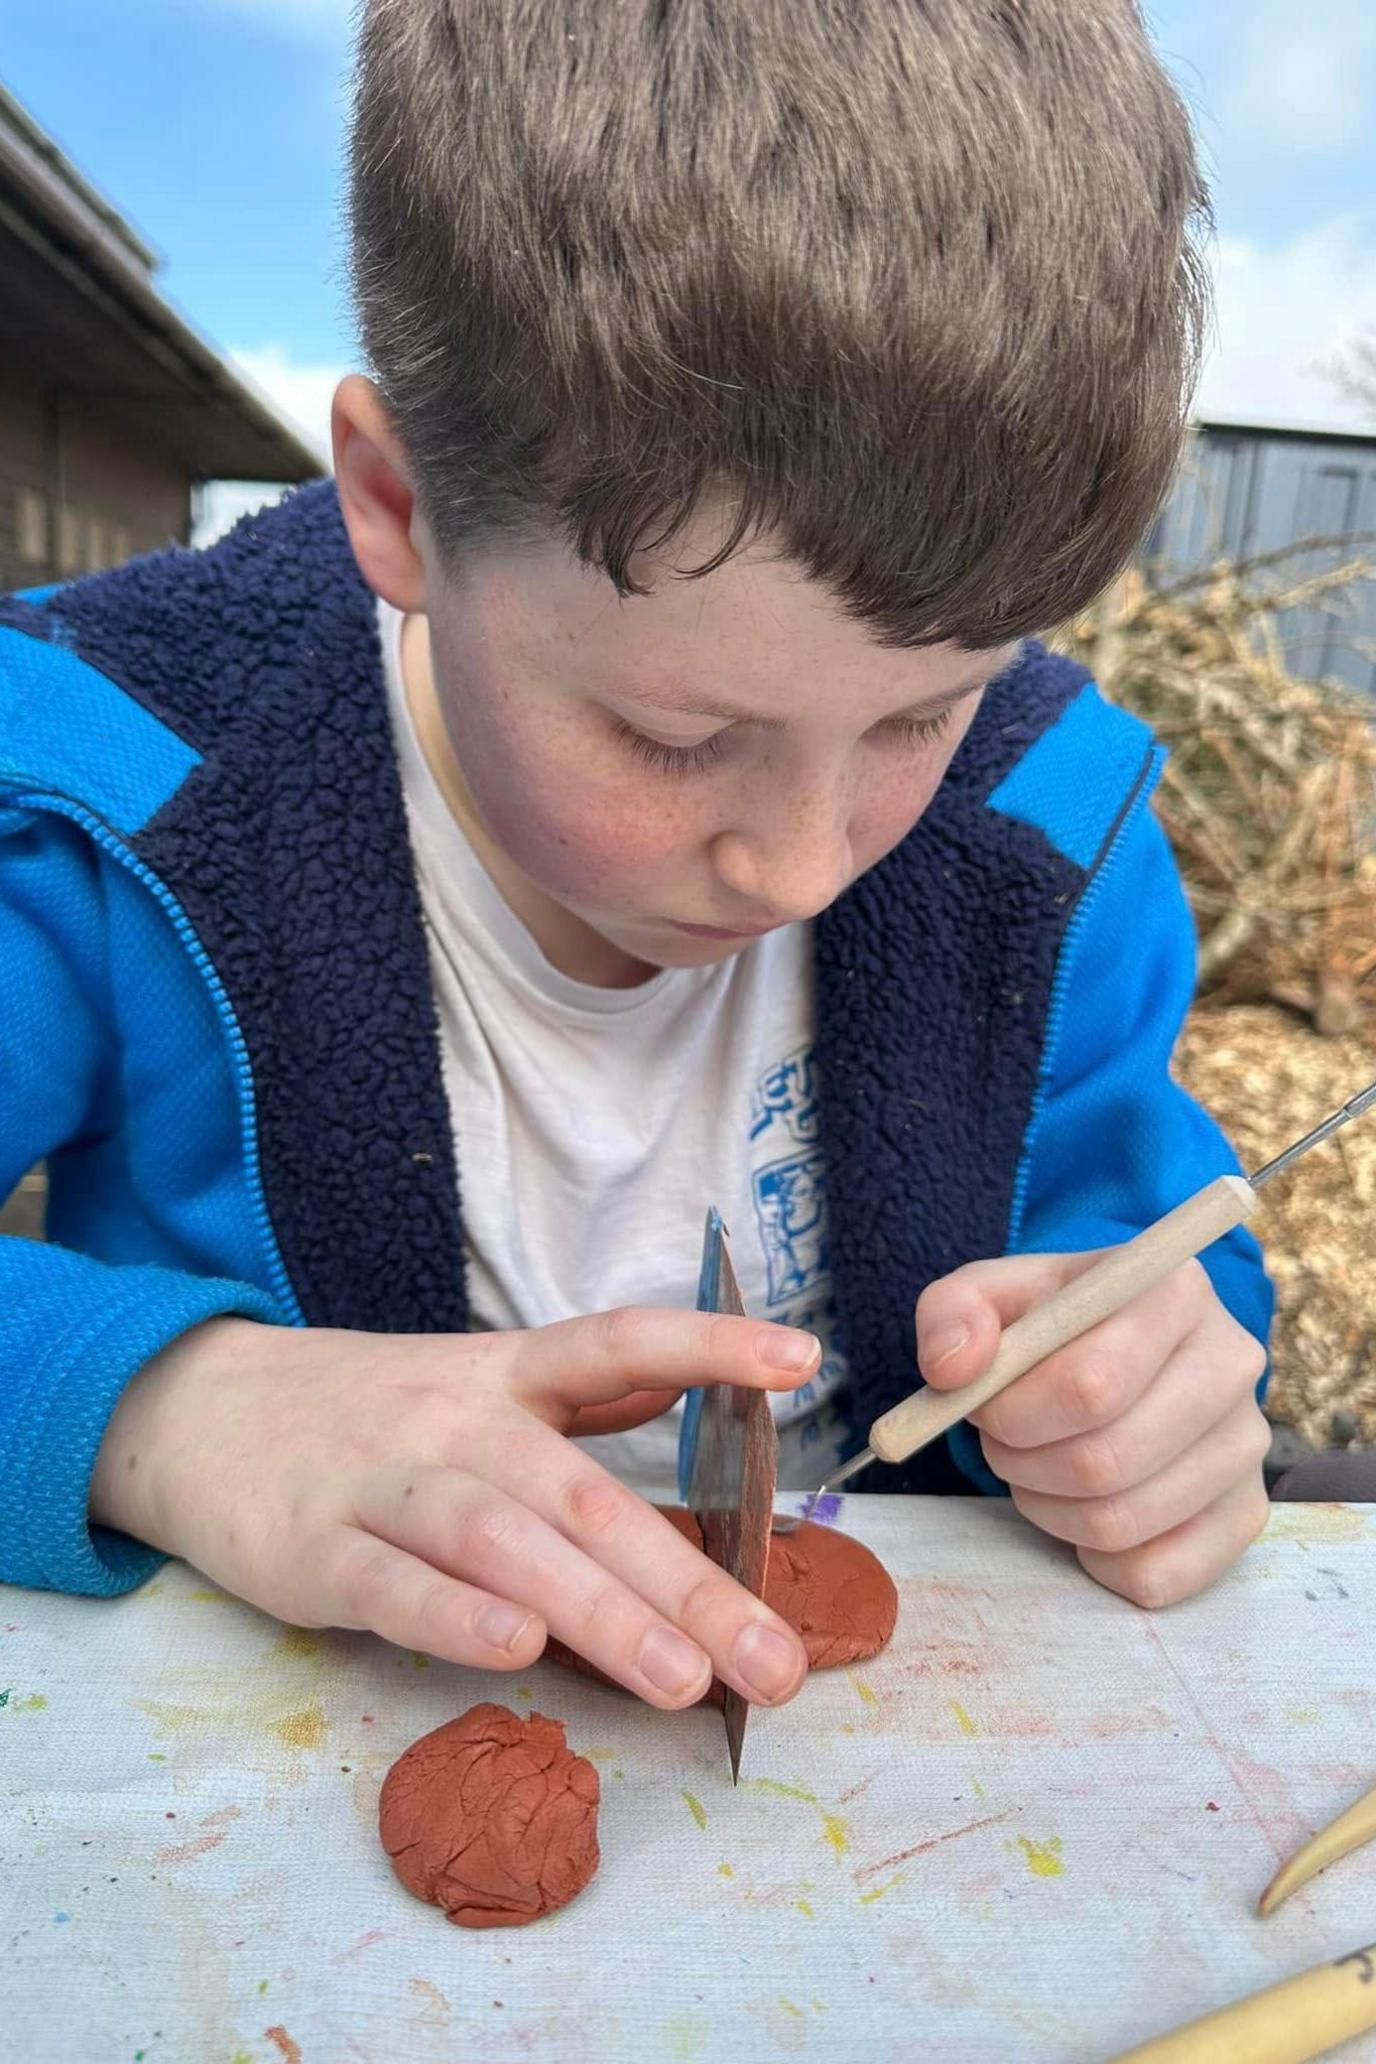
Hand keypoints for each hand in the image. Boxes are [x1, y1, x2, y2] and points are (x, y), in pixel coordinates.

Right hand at [90, 1309, 818, 1708]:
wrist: (199, 1409)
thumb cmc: (371, 1409)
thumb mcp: (478, 1377)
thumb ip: (584, 1388)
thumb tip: (700, 1383)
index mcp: (504, 1375)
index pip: (616, 1344)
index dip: (706, 1345)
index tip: (801, 1360)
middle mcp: (455, 1420)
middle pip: (582, 1495)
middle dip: (688, 1583)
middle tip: (774, 1662)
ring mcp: (383, 1484)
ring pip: (502, 1543)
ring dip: (598, 1612)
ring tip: (683, 1682)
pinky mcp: (314, 1552)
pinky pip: (394, 1587)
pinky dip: (456, 1618)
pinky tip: (520, 1654)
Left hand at [914, 1253, 1269, 1607]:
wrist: (1111, 1349)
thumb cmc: (1048, 1323)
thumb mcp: (987, 1295)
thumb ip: (952, 1314)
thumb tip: (954, 1367)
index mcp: (1174, 1291)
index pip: (1090, 1385)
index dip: (1015, 1415)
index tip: (985, 1409)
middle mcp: (1231, 1362)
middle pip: (1107, 1461)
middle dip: (1025, 1466)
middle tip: (1005, 1445)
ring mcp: (1247, 1444)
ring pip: (1124, 1523)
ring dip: (1050, 1510)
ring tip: (1038, 1470)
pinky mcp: (1246, 1512)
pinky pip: (1158, 1575)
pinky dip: (1096, 1560)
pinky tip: (1083, 1511)